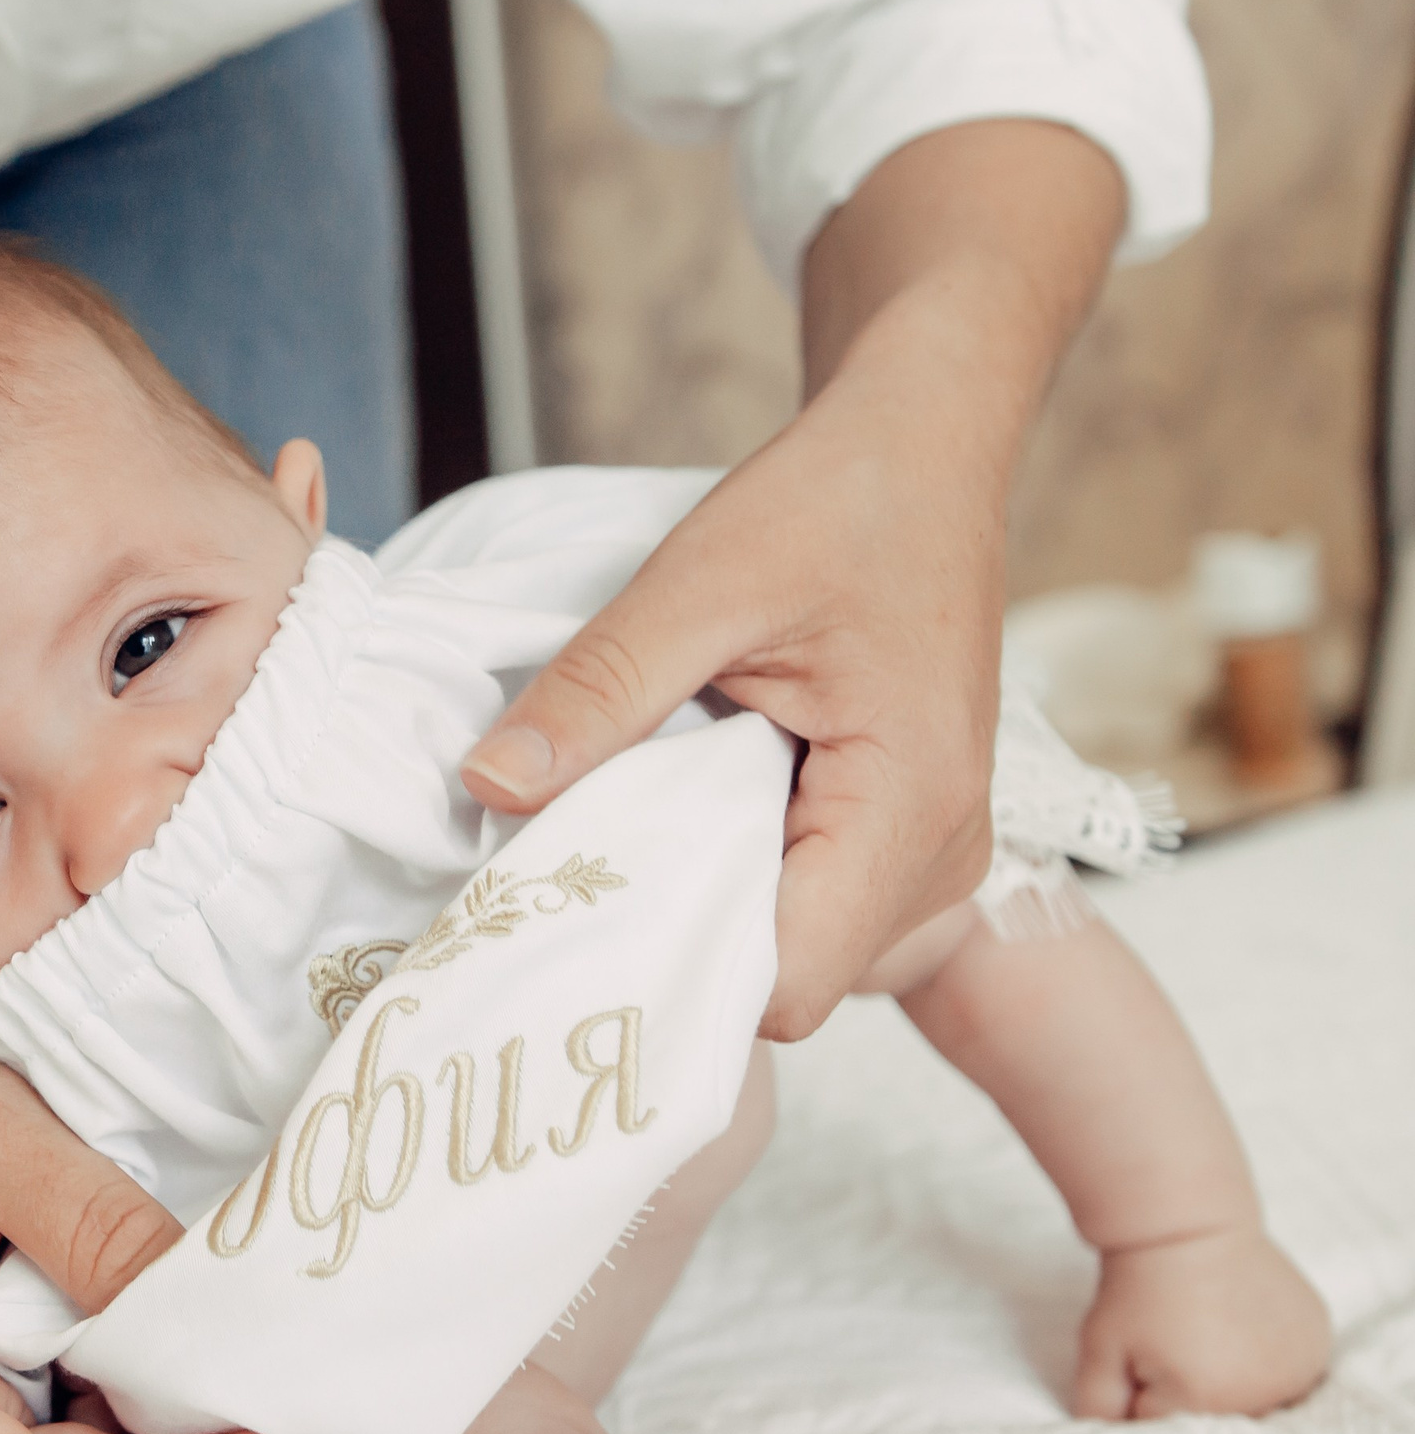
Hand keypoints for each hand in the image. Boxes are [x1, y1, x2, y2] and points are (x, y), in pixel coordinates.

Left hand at [461, 120, 1129, 1040]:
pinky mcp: (905, 839)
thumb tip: (489, 786)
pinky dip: (739, 873)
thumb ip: (597, 695)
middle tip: (578, 862)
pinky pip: (810, 905)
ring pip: (794, 952)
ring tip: (637, 813)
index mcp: (911, 808)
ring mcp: (934, 857)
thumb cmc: (834, 502)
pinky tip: (687, 804)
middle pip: (784, 982)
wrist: (921, 449)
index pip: (784, 984)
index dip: (671, 969)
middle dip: (676, 938)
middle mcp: (944, 858)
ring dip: (706, 902)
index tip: (573, 921)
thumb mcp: (695, 587)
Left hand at [1073, 1226, 1330, 1418]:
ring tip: (1209, 1329)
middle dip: (1188, 1391)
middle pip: (1217, 1421)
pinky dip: (1266, 1359)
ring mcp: (1300, 1369)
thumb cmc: (1136, 1287)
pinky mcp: (1318, 1344)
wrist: (1186, 1223)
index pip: (1166, 1429)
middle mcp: (1264, 1395)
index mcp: (1206, 1403)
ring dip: (1232, 1379)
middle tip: (1176, 1337)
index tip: (1142, 1352)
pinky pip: (1288, 1373)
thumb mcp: (1097, 1349)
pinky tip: (1242, 1323)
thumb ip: (1098, 1408)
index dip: (1143, 1391)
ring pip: (1256, 1401)